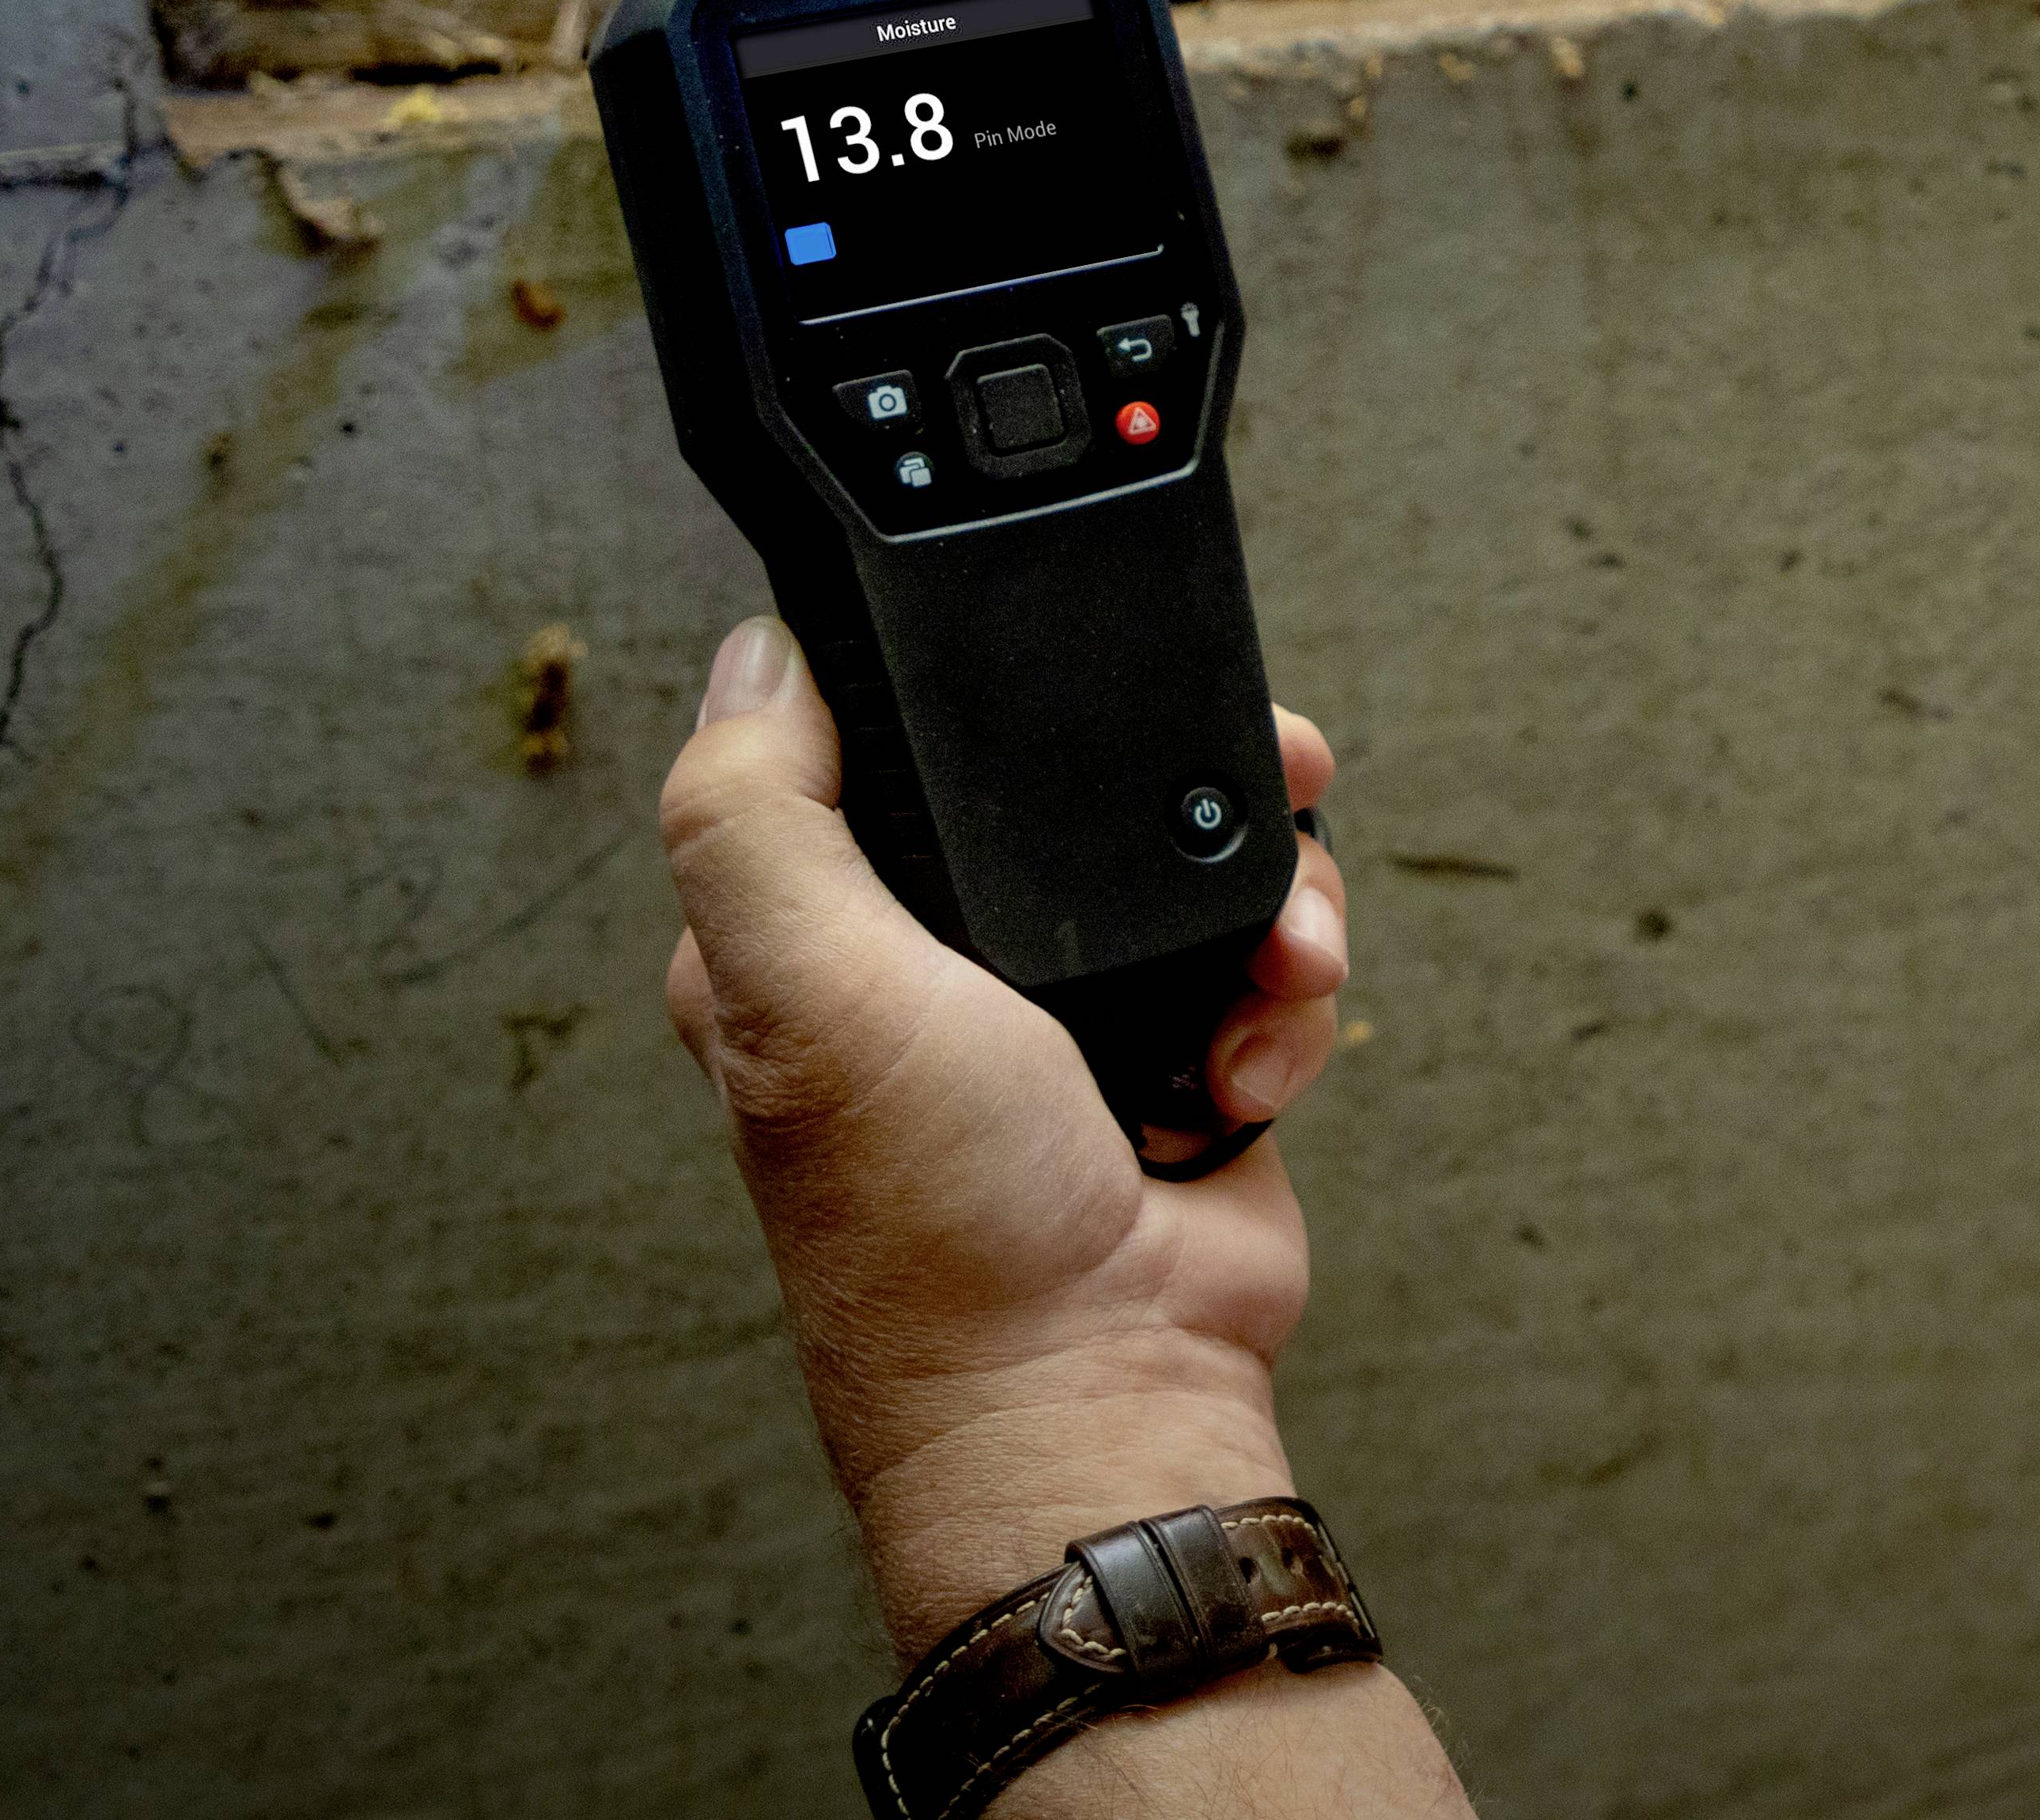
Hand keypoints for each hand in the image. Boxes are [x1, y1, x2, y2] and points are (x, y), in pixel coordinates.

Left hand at [662, 619, 1355, 1654]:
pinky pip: (1262, 962)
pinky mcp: (1181, 1058)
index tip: (1078, 666)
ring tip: (1270, 959)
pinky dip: (1283, 1001)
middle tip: (1263, 782)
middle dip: (1183, 785)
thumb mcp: (804, 989)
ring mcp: (1071, 1013)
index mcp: (814, 931)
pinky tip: (1249, 1063)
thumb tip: (756, 653)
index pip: (892, 744)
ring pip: (1193, 863)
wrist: (1104, 1385)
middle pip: (1075, 789)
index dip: (985, 694)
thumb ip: (756, 813)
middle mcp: (936, 966)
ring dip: (1265, 897)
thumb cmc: (939, 1226)